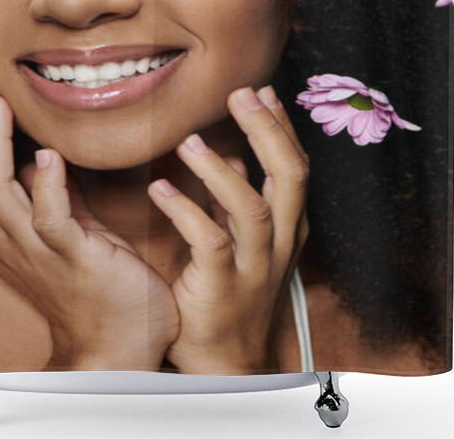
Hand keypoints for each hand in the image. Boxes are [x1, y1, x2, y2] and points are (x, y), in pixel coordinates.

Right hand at [0, 84, 178, 370]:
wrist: (118, 344)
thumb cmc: (95, 285)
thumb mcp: (70, 232)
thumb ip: (55, 197)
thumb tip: (45, 159)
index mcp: (2, 236)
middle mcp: (8, 242)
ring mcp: (36, 251)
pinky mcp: (73, 257)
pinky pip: (49, 218)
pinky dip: (47, 184)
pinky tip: (50, 155)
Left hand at [147, 85, 309, 373]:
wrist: (223, 363)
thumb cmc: (231, 292)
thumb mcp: (244, 243)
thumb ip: (239, 199)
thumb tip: (236, 156)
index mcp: (286, 228)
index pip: (294, 167)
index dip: (281, 127)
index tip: (262, 90)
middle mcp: (278, 245)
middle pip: (289, 179)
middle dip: (269, 132)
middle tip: (243, 94)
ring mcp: (253, 269)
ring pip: (252, 210)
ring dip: (221, 171)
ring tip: (189, 140)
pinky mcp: (221, 291)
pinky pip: (208, 244)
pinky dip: (186, 211)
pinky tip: (159, 188)